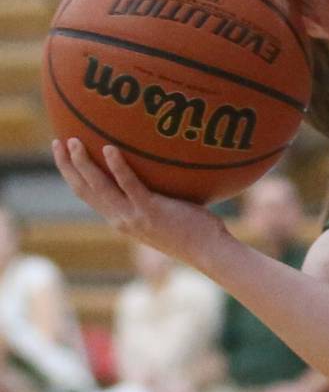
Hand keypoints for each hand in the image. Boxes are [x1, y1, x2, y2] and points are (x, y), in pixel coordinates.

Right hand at [52, 139, 229, 272]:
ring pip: (99, 187)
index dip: (72, 175)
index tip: (63, 155)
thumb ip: (151, 199)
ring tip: (75, 141)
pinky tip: (111, 148)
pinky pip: (129, 184)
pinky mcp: (150, 210)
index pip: (87, 196)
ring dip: (84, 163)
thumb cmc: (194, 230)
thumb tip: (157, 170)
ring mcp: (133, 216)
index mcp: (120, 219)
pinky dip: (117, 166)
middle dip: (67, 166)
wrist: (207, 250)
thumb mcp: (162, 214)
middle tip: (58, 142)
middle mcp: (120, 219)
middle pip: (84, 190)